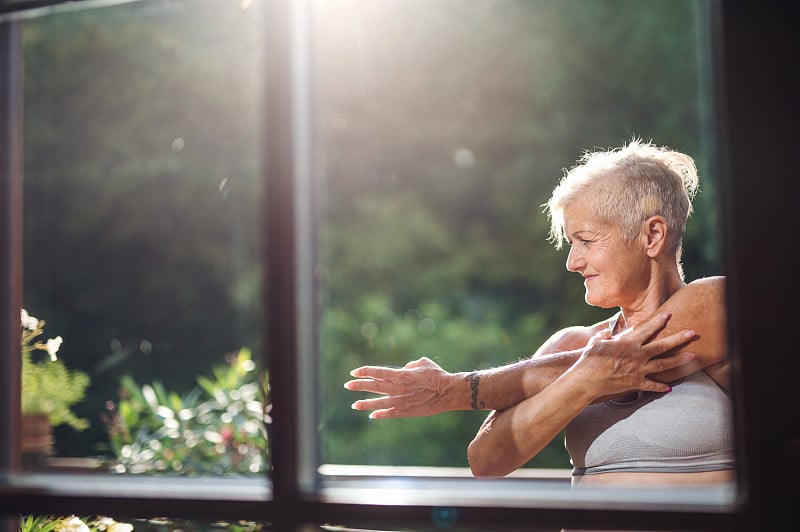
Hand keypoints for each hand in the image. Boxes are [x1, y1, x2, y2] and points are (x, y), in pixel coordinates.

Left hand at [344, 356, 458, 418]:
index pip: (378, 372)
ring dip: (365, 403)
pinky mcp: (407, 411)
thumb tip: (404, 368)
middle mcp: (398, 387)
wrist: (448, 392)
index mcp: (401, 374)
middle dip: (359, 385)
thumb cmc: (437, 375)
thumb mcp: (423, 363)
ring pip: (379, 402)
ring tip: (354, 405)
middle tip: (347, 385)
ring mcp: (401, 401)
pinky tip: (372, 415)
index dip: (365, 371)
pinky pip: (390, 413)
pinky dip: (381, 414)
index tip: (354, 372)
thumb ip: (411, 364)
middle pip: (374, 386)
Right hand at [572, 312, 697, 396]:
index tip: (669, 314)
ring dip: (679, 360)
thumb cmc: (589, 359)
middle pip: (663, 346)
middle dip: (679, 338)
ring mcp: (638, 370)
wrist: (586, 380)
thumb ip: (606, 334)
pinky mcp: (635, 383)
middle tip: (693, 333)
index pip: (647, 329)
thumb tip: (609, 331)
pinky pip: (651, 385)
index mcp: (628, 343)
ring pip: (664, 365)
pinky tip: (669, 388)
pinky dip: (660, 387)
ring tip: (693, 356)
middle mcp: (637, 355)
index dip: (659, 321)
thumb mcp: (596, 341)